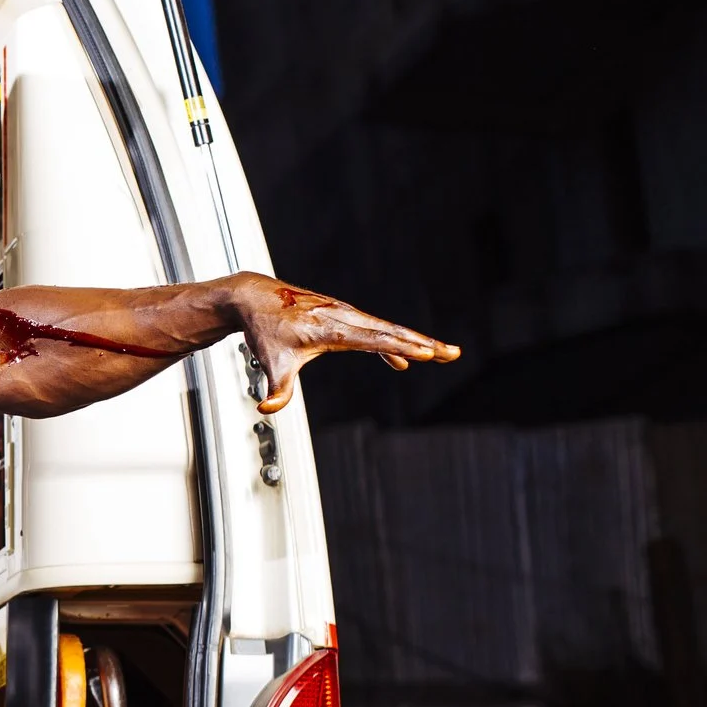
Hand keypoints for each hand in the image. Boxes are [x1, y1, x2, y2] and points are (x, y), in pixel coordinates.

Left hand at [226, 273, 456, 413]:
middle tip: (452, 353)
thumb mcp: (269, 362)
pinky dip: (391, 343)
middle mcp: (342, 316)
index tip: (424, 353)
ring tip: (443, 354)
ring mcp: (345, 314)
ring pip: (386, 329)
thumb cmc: (264, 329)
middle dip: (424, 343)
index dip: (399, 347)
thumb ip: (276, 389)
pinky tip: (401, 361)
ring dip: (416, 341)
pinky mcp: (342, 316)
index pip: (372, 339)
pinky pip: (374, 330)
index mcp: (330, 327)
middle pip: (390, 331)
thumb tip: (267, 409)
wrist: (255, 298)